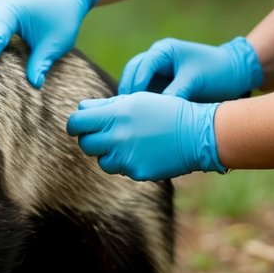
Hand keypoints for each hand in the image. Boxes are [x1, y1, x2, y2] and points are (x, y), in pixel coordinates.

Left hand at [66, 92, 223, 180]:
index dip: (74, 125)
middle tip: (103, 136)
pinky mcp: (138, 172)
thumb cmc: (167, 111)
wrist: (199, 133)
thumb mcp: (137, 100)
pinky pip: (122, 170)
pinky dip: (127, 163)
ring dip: (108, 154)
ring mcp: (127, 156)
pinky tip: (143, 152)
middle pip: (86, 144)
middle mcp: (118, 136)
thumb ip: (105, 105)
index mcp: (115, 114)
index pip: (76, 123)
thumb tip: (81, 108)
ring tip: (127, 144)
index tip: (78, 126)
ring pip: (102, 160)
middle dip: (90, 140)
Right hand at [119, 36, 262, 100]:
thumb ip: (174, 93)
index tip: (134, 102)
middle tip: (125, 109)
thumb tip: (156, 111)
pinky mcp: (162, 81)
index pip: (141, 66)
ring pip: (135, 80)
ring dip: (133, 95)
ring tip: (130, 113)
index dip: (136, 84)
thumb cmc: (218, 72)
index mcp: (164, 51)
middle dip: (128, 89)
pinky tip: (141, 114)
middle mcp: (157, 57)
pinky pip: (146, 90)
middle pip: (132, 71)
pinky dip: (143, 100)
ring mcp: (158, 69)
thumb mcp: (195, 81)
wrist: (236, 73)